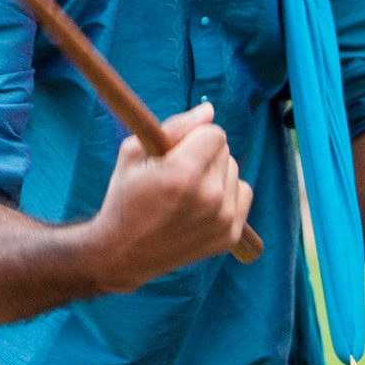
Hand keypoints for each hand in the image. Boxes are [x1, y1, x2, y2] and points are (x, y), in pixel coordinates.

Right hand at [81, 104, 251, 292]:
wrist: (122, 253)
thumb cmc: (124, 198)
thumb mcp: (135, 153)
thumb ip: (176, 127)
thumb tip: (209, 110)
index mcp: (182, 174)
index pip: (214, 133)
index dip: (195, 136)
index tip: (178, 149)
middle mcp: (208, 198)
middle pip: (225, 152)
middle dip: (204, 154)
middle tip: (178, 173)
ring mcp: (222, 220)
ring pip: (234, 172)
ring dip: (215, 174)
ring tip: (187, 191)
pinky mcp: (229, 236)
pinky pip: (243, 193)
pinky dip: (226, 194)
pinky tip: (202, 204)